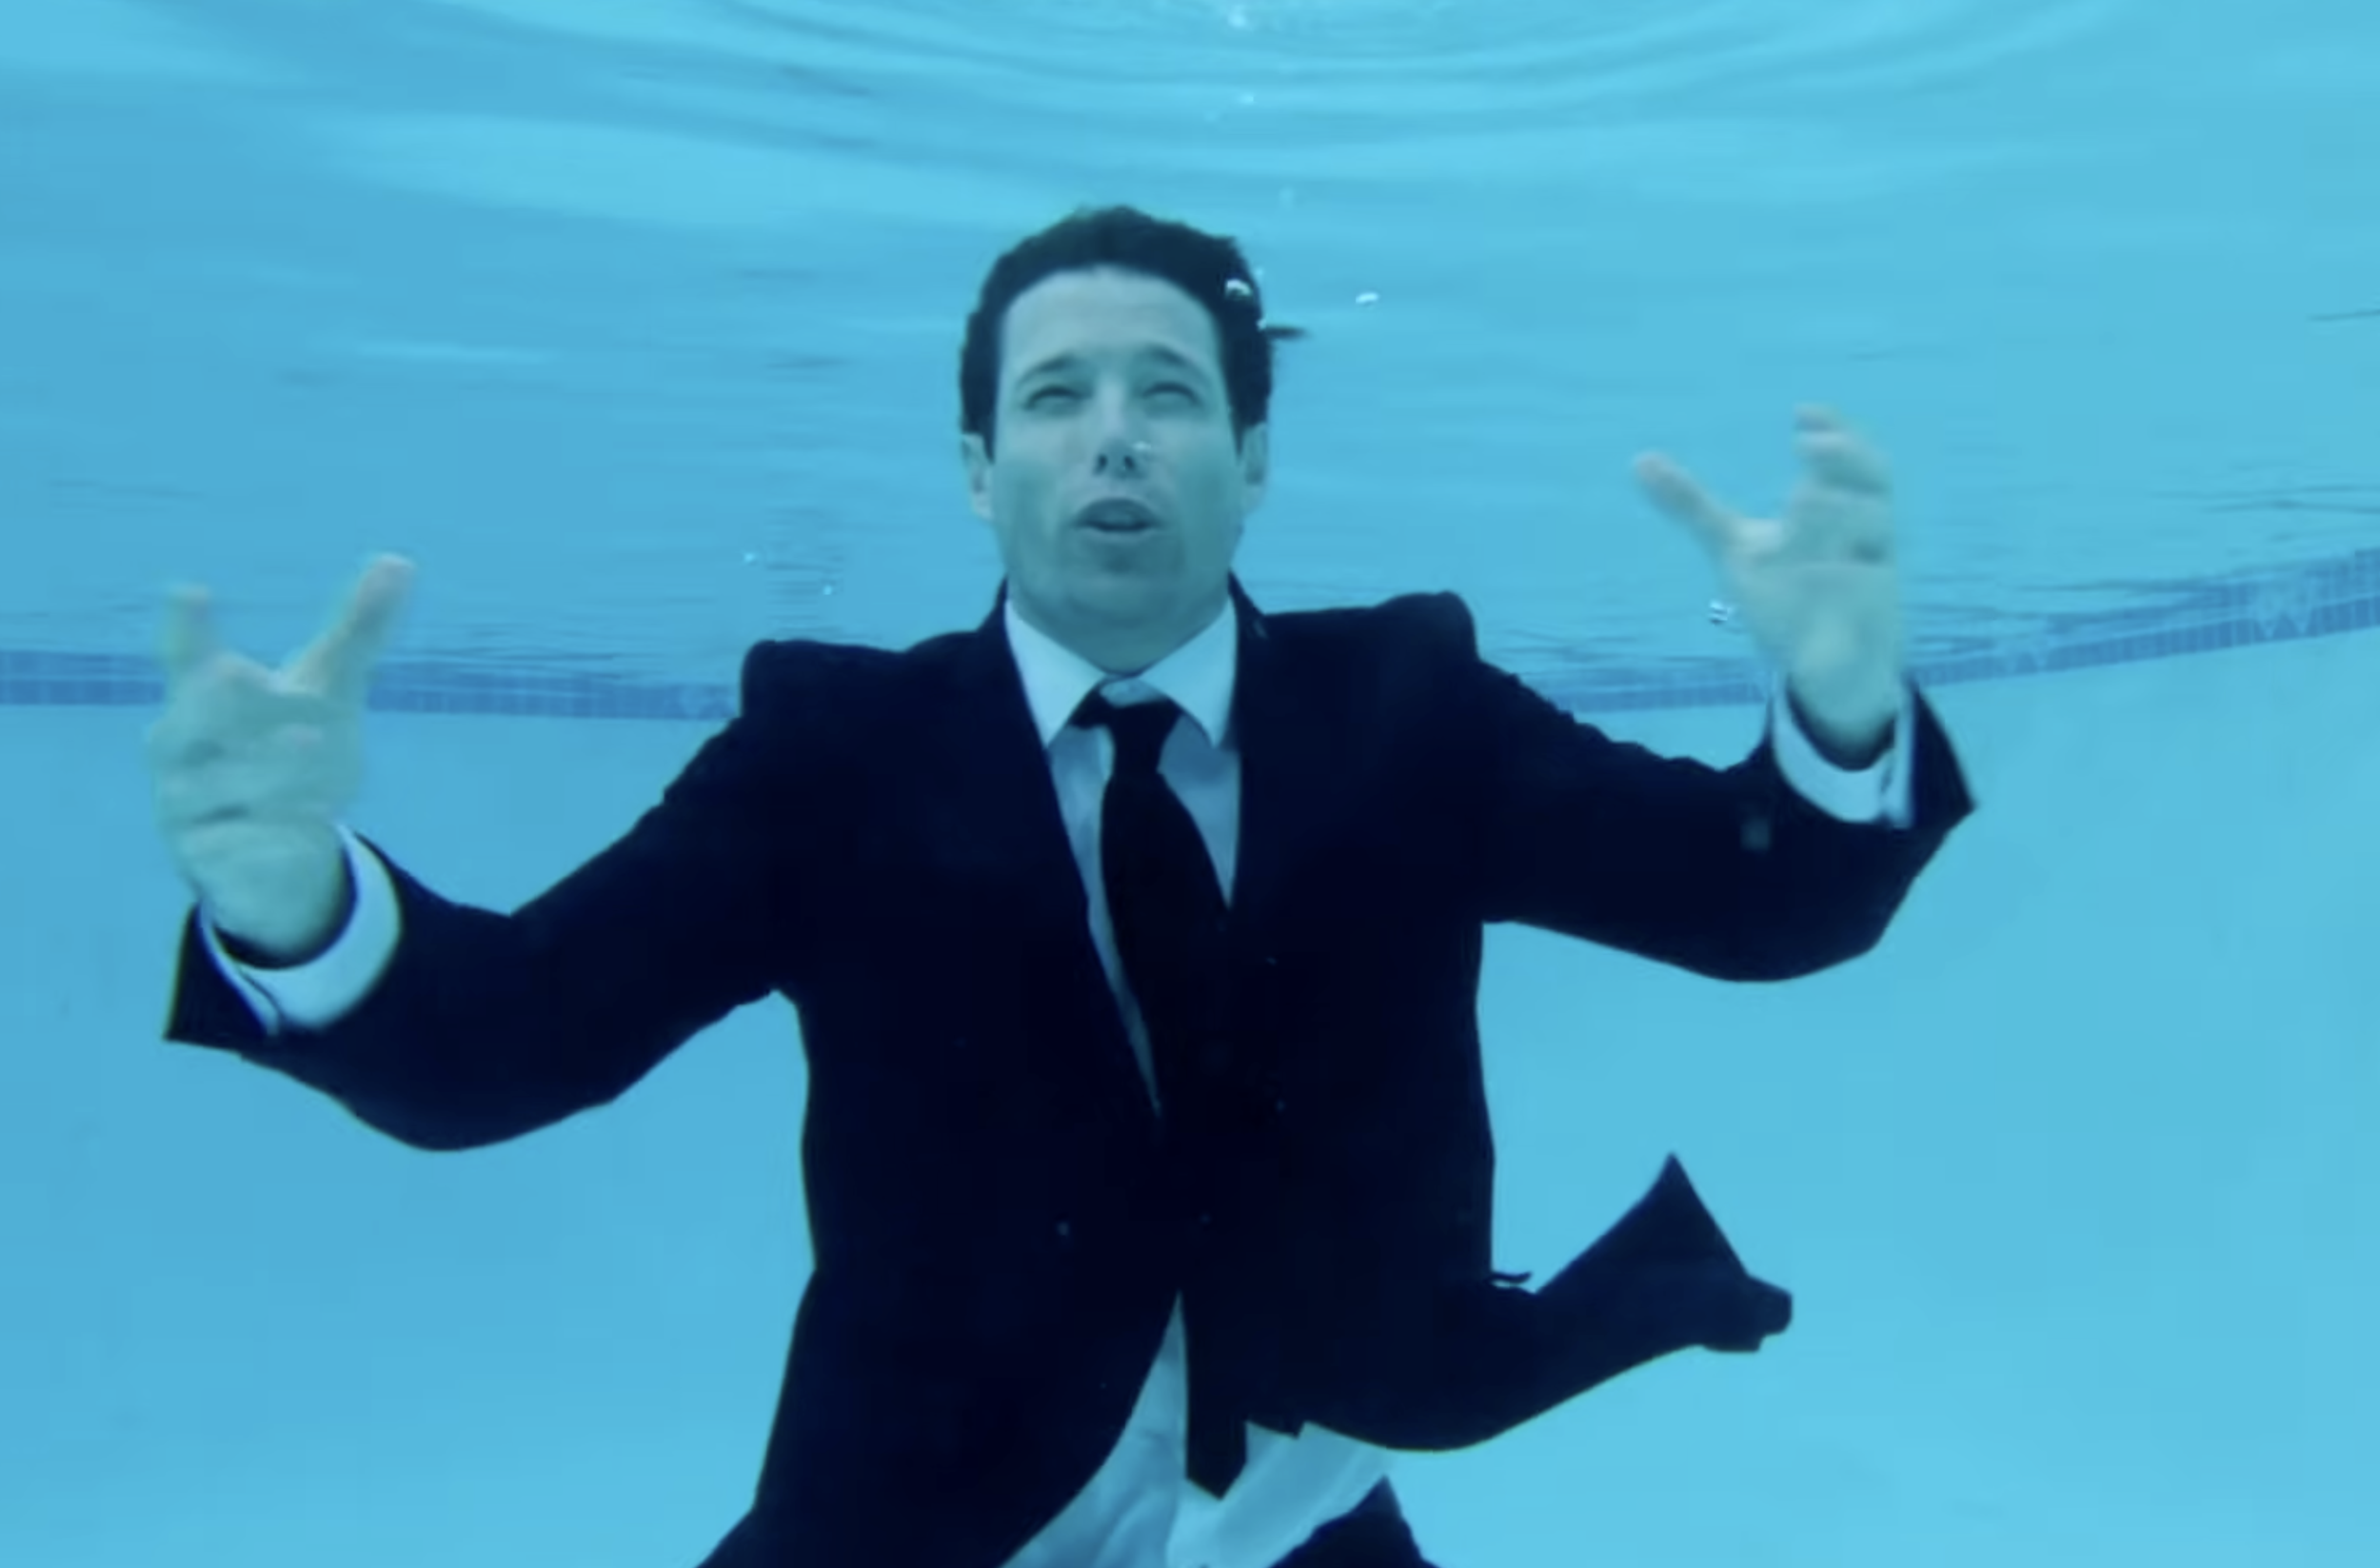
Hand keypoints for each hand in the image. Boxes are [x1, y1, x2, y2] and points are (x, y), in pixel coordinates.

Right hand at [147, 555, 414, 959]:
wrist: (284, 854)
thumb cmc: (295, 753)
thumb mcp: (331, 693)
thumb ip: (359, 632)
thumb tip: (401, 561)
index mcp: (206, 701)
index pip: (185, 658)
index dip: (185, 627)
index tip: (189, 590)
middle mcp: (183, 751)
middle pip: (181, 723)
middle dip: (209, 701)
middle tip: (240, 669)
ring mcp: (187, 806)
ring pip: (208, 787)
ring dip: (259, 766)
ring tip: (313, 742)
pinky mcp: (207, 858)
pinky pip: (232, 847)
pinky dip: (270, 833)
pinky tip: (314, 824)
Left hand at [1634, 407, 1905, 751]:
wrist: (1822, 661)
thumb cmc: (1784, 591)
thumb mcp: (1732, 545)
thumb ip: (1692, 506)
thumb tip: (1639, 459)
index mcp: (1833, 508)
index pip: (1845, 457)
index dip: (1832, 430)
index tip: (1801, 412)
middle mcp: (1859, 533)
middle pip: (1873, 481)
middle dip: (1844, 459)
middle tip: (1807, 445)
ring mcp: (1870, 573)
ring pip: (1875, 531)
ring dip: (1844, 512)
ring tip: (1802, 499)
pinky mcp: (1871, 617)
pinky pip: (1869, 596)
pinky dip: (1851, 583)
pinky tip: (1827, 571)